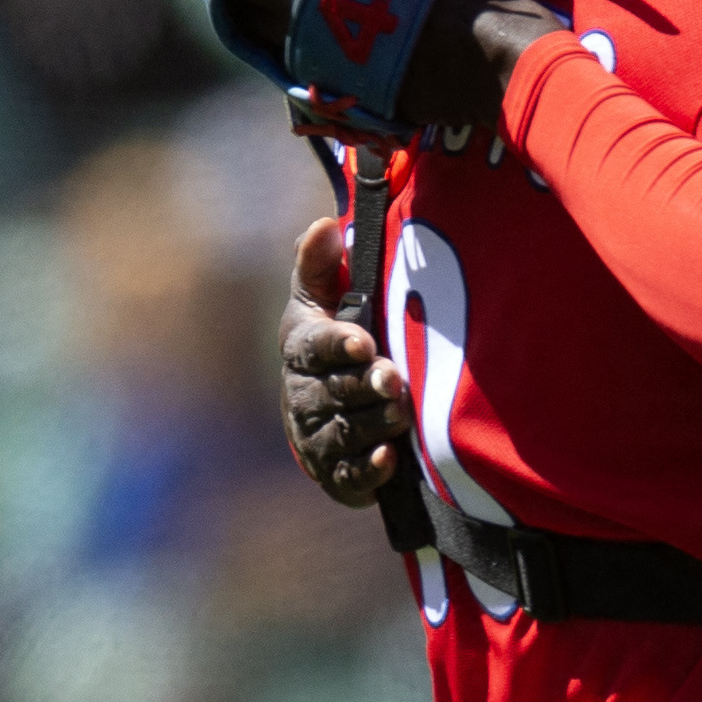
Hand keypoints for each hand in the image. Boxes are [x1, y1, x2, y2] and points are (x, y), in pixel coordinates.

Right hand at [281, 215, 415, 506]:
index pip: (313, 346)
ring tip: (401, 412)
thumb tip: (325, 224)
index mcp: (301, 349)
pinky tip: (390, 459)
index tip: (363, 342)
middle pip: (332, 392)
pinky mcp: (337, 475)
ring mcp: (318, 437)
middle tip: (394, 379)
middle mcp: (303, 395)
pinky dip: (369, 471)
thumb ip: (321, 263)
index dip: (337, 345)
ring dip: (373, 423)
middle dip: (363, 386)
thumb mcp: (323, 298)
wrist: (334, 408)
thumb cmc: (336, 341)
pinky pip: (350, 477)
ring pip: (344, 432)